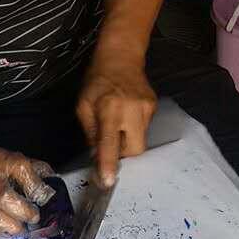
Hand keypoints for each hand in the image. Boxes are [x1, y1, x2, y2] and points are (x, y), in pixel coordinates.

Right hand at [0, 145, 54, 237]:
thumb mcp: (7, 158)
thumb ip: (32, 168)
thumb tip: (54, 182)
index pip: (21, 168)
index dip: (37, 186)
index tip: (45, 197)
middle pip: (7, 199)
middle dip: (26, 212)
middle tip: (32, 217)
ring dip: (14, 226)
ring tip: (18, 224)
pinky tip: (1, 226)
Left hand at [77, 58, 156, 187]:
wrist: (121, 56)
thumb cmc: (97, 82)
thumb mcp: (83, 106)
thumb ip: (90, 134)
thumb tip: (97, 157)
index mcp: (109, 109)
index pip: (110, 143)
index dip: (109, 164)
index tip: (108, 181)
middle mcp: (132, 110)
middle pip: (134, 150)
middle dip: (123, 154)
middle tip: (111, 142)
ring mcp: (147, 109)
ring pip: (140, 142)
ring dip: (127, 140)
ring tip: (118, 123)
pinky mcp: (154, 107)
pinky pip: (144, 129)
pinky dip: (133, 129)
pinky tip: (126, 115)